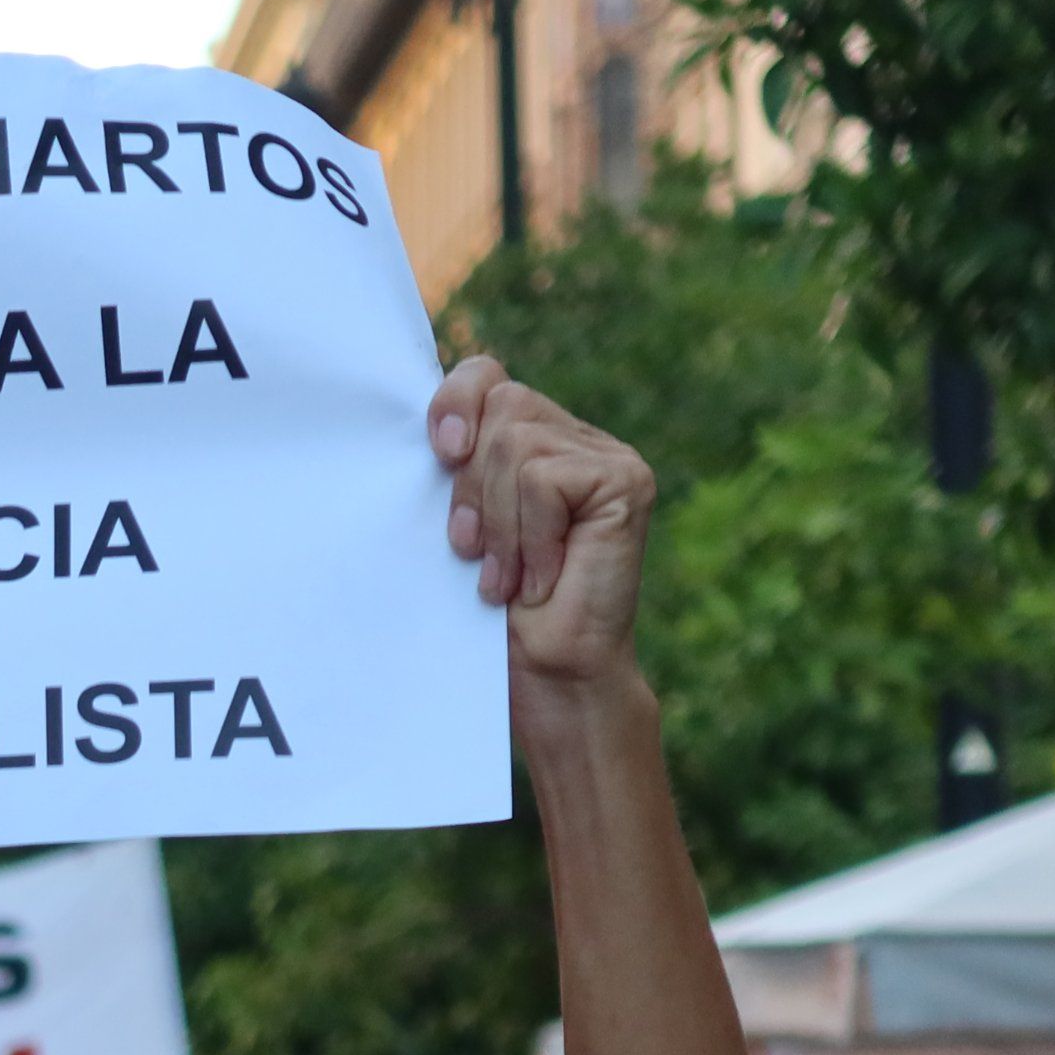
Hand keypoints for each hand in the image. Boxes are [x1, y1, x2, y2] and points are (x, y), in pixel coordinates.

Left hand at [430, 357, 655, 697]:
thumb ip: (454, 470)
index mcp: (531, 442)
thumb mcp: (460, 528)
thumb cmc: (496, 617)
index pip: (487, 376)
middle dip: (471, 485)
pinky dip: (528, 536)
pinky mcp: (627, 480)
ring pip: (517, 444)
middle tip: (474, 552)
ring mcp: (608, 456)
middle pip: (500, 405)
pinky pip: (544, 480)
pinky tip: (542, 578)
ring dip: (497, 523)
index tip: (439, 451)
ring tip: (508, 576)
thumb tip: (427, 426)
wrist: (548, 678)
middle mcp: (574, 439)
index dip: (454, 401)